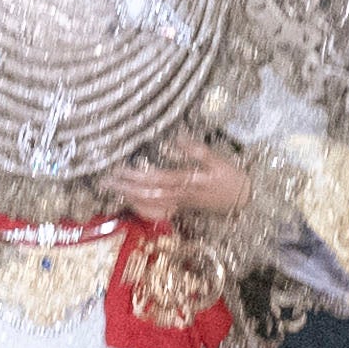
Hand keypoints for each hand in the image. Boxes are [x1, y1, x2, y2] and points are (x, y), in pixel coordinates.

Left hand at [103, 147, 257, 232]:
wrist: (244, 201)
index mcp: (188, 181)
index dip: (136, 175)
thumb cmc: (231, 178)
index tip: (118, 168)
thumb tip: (176, 137)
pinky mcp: (181, 207)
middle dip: (125, 187)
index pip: (156, 179)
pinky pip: (157, 210)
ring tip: (111, 189)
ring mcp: (179, 203)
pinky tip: (129, 202)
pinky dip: (142, 208)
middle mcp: (180, 195)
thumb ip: (197, 150)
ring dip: (129, 196)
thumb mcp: (218, 160)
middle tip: (105, 180)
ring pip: (149, 203)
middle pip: (147, 193)